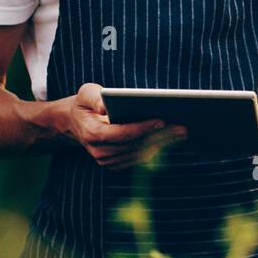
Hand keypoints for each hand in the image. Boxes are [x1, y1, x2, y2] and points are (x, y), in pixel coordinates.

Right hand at [62, 83, 187, 168]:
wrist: (75, 122)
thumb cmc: (84, 104)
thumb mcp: (85, 93)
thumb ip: (94, 97)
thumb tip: (105, 106)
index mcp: (92, 134)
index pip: (121, 133)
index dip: (141, 128)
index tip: (161, 120)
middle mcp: (100, 152)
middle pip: (135, 145)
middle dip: (159, 136)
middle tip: (181, 127)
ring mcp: (108, 161)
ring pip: (140, 154)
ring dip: (162, 144)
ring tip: (181, 132)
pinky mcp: (117, 164)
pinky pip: (140, 158)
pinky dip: (157, 149)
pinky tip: (172, 139)